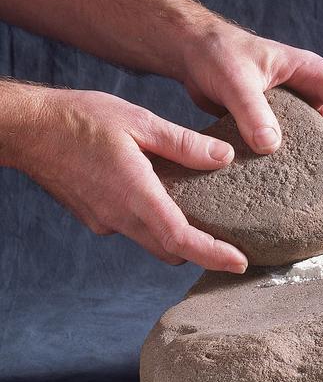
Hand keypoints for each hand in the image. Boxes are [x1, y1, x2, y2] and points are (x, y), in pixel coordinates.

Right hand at [8, 85, 248, 272]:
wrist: (24, 128)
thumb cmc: (77, 118)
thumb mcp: (138, 120)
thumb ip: (183, 143)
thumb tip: (224, 157)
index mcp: (134, 195)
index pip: (181, 239)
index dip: (213, 255)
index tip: (239, 263)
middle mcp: (120, 217)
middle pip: (172, 251)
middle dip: (204, 254)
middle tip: (233, 248)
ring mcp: (106, 221)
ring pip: (153, 243)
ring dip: (179, 241)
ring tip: (208, 225)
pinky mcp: (96, 218)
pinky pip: (134, 230)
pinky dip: (155, 225)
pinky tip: (165, 201)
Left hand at [179, 21, 322, 173]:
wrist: (192, 53)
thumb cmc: (215, 53)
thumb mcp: (233, 79)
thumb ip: (251, 110)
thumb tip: (271, 146)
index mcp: (312, 72)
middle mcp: (310, 91)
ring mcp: (296, 110)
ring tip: (321, 193)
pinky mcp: (279, 125)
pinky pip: (300, 147)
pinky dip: (300, 165)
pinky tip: (290, 187)